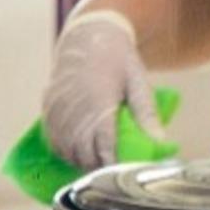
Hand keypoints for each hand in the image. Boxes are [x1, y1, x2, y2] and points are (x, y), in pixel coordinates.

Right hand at [43, 12, 160, 169]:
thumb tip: (161, 143)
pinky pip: (53, 141)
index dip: (113, 164)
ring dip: (81, 159)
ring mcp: (57, 109)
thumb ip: (147, 114)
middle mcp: (75, 108)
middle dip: (99, 166)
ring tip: (97, 159)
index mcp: (99, 102)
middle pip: (84, 155)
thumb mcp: (137, 81)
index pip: (104, 147)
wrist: (88, 36)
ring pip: (67, 152)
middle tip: (113, 168)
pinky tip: (79, 147)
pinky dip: (66, 150)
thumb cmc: (117, 59)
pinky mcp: (47, 109)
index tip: (122, 172)